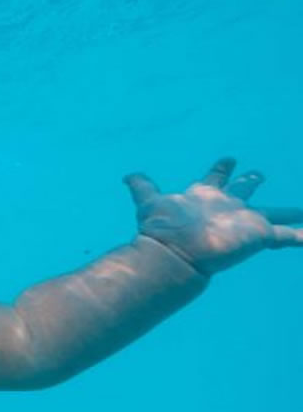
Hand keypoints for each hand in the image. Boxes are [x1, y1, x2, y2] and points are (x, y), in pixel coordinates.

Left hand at [124, 157, 302, 275]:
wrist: (176, 253)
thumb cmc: (164, 228)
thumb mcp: (150, 202)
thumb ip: (141, 187)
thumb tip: (126, 175)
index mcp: (205, 197)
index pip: (216, 179)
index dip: (222, 169)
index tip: (229, 158)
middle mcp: (226, 208)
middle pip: (244, 191)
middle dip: (250, 182)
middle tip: (258, 173)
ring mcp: (244, 222)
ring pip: (273, 215)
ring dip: (289, 213)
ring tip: (301, 211)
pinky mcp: (258, 236)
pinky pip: (286, 236)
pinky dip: (300, 236)